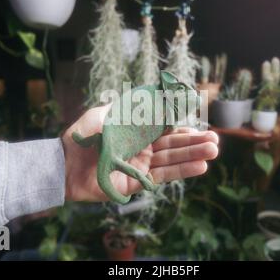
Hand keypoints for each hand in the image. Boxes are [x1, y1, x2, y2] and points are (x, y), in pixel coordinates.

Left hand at [62, 105, 218, 201]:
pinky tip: (200, 167)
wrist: (63, 163)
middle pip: (173, 145)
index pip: (165, 129)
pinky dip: (181, 172)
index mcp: (136, 132)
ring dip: (193, 156)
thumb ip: (126, 108)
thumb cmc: (81, 137)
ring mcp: (140, 166)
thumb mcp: (103, 115)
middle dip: (194, 142)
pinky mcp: (135, 182)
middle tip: (216, 141)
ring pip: (171, 160)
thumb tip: (151, 97)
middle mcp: (142, 149)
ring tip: (214, 151)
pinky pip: (162, 177)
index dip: (183, 128)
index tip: (200, 124)